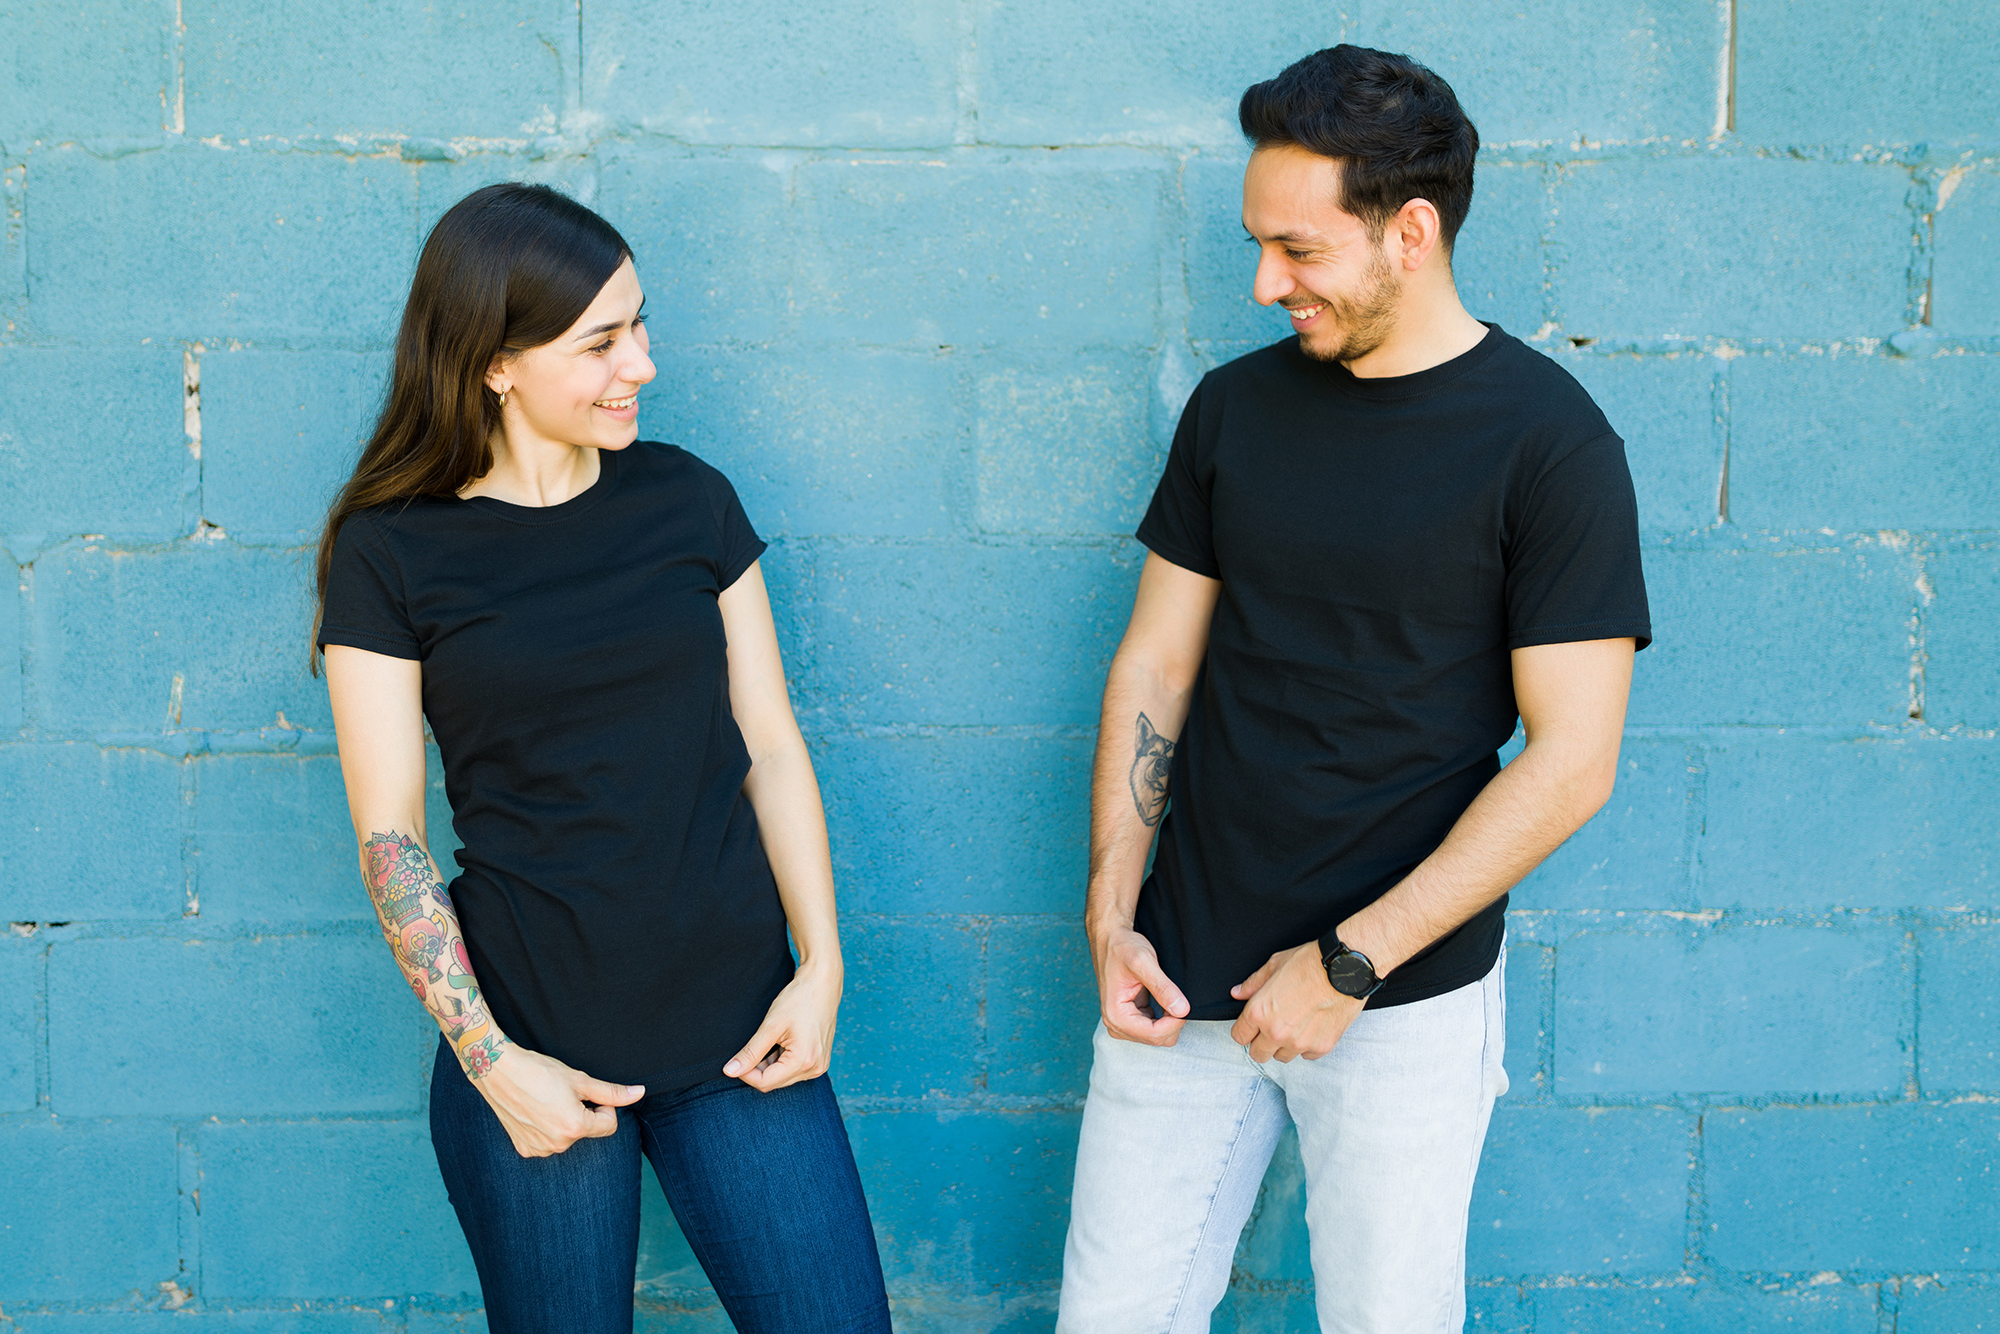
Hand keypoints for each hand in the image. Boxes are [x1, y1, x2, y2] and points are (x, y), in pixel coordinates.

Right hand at [472, 1044, 644, 1157]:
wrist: (498, 1071)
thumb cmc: (539, 1071)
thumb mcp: (580, 1079)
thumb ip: (611, 1092)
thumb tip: (639, 1093)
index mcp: (575, 1128)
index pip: (609, 1125)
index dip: (603, 1107)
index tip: (586, 1094)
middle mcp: (558, 1145)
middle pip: (587, 1131)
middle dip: (583, 1114)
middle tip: (563, 1095)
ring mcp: (539, 1149)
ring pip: (567, 1137)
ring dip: (564, 1121)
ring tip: (547, 1102)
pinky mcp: (524, 1149)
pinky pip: (547, 1142)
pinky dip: (546, 1129)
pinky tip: (534, 1112)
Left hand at [724, 957, 841, 1091]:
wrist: (823, 983)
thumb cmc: (799, 999)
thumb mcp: (771, 1025)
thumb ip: (750, 1052)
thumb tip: (729, 1071)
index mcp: (803, 1061)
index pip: (765, 1082)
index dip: (746, 1073)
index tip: (735, 1059)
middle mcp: (814, 1069)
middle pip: (774, 1082)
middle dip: (757, 1069)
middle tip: (751, 1047)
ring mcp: (819, 1065)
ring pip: (782, 1077)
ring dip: (769, 1065)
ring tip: (770, 1040)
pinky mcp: (819, 1060)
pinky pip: (793, 1070)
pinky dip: (781, 1061)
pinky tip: (781, 1042)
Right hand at [1091, 922, 1190, 1044]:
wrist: (1110, 939)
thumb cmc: (1122, 947)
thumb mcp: (1144, 962)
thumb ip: (1163, 987)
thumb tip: (1182, 1010)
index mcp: (1115, 1015)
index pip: (1154, 1034)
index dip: (1175, 1022)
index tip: (1185, 1004)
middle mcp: (1116, 1024)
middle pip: (1157, 1039)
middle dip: (1173, 1022)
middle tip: (1177, 996)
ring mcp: (1122, 1024)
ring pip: (1158, 1036)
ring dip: (1169, 1019)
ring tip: (1168, 994)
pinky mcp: (1130, 1019)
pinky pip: (1154, 1028)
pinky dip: (1164, 1017)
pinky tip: (1162, 998)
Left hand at [1229, 943, 1363, 1062]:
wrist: (1344, 968)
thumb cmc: (1310, 962)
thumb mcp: (1274, 965)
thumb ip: (1253, 984)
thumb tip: (1238, 993)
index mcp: (1259, 1012)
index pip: (1239, 1036)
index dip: (1244, 1030)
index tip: (1251, 1027)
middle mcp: (1276, 1032)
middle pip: (1258, 1054)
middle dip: (1261, 1043)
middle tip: (1271, 1029)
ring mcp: (1299, 1043)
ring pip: (1283, 1057)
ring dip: (1284, 1046)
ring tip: (1294, 1026)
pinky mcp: (1321, 1047)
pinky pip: (1307, 1055)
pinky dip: (1307, 1045)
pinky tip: (1312, 1027)